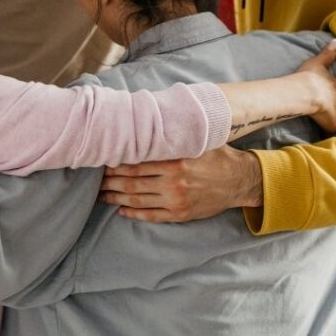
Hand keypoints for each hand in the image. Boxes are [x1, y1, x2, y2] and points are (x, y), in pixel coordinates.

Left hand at [99, 146, 262, 223]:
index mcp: (175, 161)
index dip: (117, 163)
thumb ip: (174, 136)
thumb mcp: (197, 141)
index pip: (137, 162)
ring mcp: (176, 200)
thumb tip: (150, 120)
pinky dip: (134, 213)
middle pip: (132, 182)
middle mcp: (173, 182)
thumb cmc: (216, 156)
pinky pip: (152, 215)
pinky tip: (121, 210)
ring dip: (116, 198)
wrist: (240, 181)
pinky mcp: (180, 214)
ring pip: (137, 199)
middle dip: (111, 181)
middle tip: (95, 179)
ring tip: (101, 195)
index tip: (103, 160)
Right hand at [294, 39, 335, 132]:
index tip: (326, 89)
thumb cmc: (309, 77)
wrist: (307, 92)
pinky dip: (329, 127)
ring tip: (325, 117)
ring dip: (332, 114)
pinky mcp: (332, 122)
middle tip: (326, 104)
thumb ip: (327, 53)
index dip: (331, 88)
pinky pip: (333, 126)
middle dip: (334, 101)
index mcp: (333, 84)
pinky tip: (325, 129)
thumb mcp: (318, 61)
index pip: (335, 86)